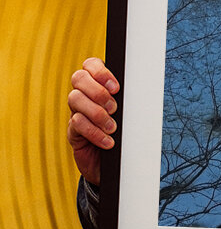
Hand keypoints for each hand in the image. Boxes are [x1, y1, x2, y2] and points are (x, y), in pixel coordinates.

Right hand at [67, 58, 119, 184]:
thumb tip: (140, 88)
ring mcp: (76, 112)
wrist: (116, 163)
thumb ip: (129, 99)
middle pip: (78, 78)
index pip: (90, 64)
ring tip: (112, 127)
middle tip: (114, 108)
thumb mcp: (129, 113)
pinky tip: (108, 141)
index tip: (116, 87)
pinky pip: (77, 123)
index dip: (100, 71)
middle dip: (98, 91)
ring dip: (97, 113)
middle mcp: (84, 95)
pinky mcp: (73, 131)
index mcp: (98, 84)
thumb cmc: (125, 133)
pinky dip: (94, 132)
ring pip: (75, 99)